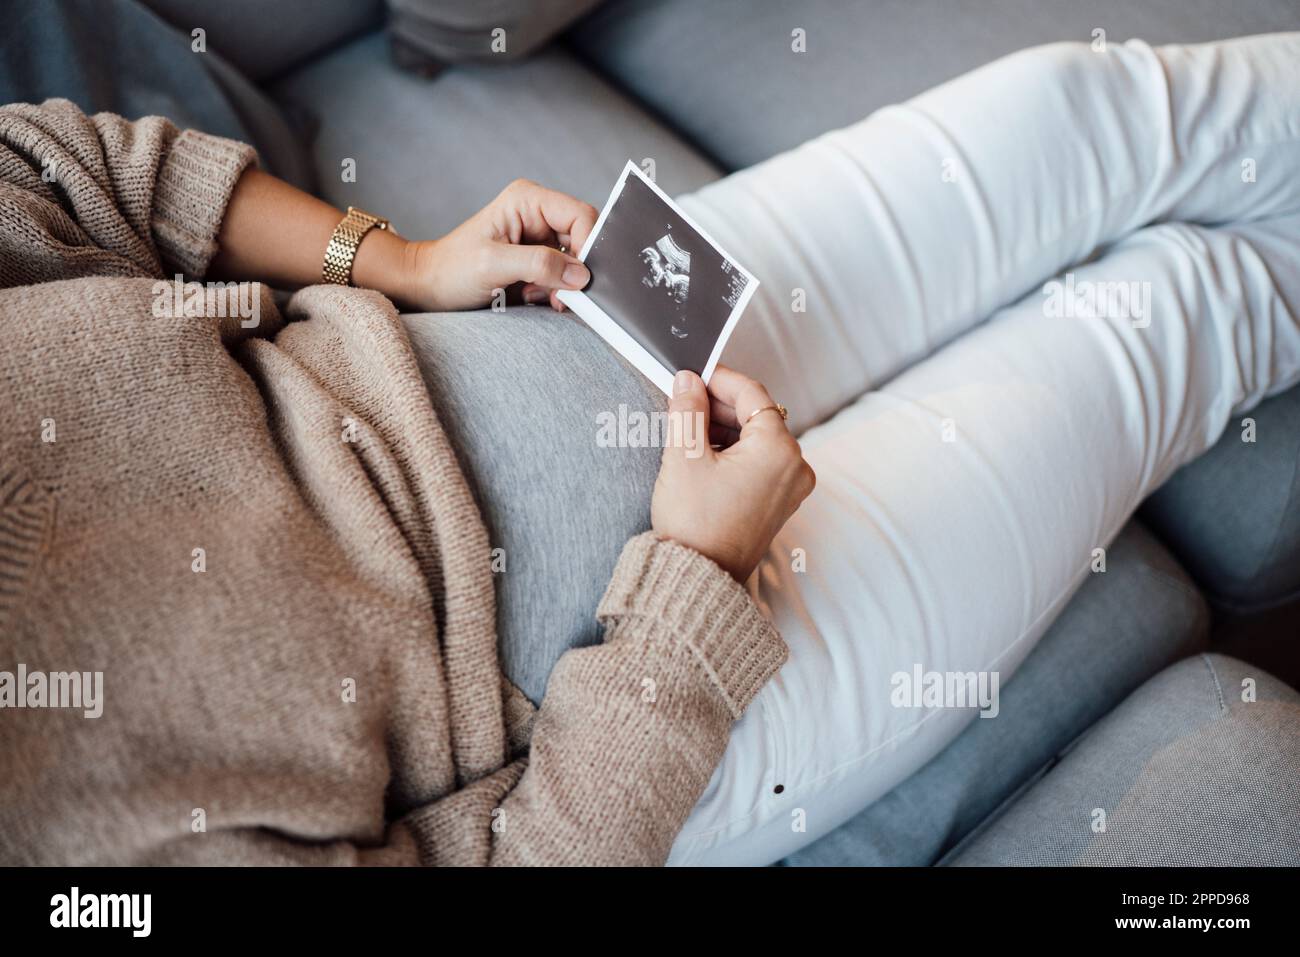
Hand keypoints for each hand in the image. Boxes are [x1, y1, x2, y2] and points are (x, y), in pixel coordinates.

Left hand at [394, 179, 597, 311]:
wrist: (430, 287)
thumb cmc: (451, 269)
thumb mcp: (493, 265)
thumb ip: (539, 265)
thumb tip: (580, 275)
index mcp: (528, 200)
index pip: (580, 215)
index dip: (588, 245)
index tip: (582, 278)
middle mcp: (538, 214)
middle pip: (584, 237)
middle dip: (577, 269)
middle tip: (561, 294)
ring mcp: (540, 237)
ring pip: (577, 260)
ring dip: (564, 284)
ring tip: (538, 295)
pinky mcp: (539, 260)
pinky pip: (565, 275)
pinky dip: (557, 291)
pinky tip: (534, 296)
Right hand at [651, 367, 815, 582]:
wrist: (697, 578)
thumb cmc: (694, 524)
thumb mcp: (684, 456)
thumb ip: (688, 410)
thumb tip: (689, 381)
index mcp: (779, 450)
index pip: (752, 394)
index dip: (719, 379)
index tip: (693, 375)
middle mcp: (795, 467)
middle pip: (758, 416)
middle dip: (720, 405)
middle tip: (684, 400)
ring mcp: (790, 488)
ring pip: (758, 439)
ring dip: (725, 429)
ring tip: (688, 430)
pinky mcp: (778, 504)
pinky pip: (760, 463)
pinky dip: (734, 453)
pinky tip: (704, 455)